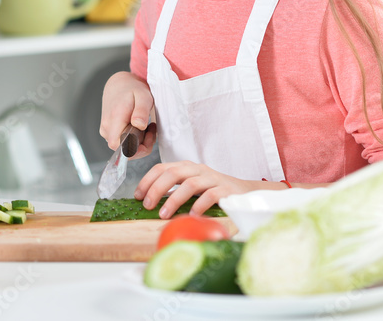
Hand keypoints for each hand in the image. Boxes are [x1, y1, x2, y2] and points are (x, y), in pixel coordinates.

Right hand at [100, 71, 156, 157]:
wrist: (119, 85)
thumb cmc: (132, 90)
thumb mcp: (143, 96)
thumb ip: (141, 111)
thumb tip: (139, 125)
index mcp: (115, 118)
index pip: (118, 145)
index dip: (134, 149)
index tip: (148, 137)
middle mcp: (106, 127)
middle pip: (123, 150)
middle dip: (142, 145)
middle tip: (151, 129)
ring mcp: (106, 131)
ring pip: (124, 148)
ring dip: (139, 143)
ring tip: (147, 126)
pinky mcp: (108, 132)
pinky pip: (122, 144)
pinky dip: (134, 140)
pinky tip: (140, 128)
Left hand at [135, 161, 284, 217]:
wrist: (244, 192)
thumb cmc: (212, 191)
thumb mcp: (191, 186)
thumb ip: (174, 190)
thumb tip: (150, 203)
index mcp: (186, 166)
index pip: (162, 168)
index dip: (147, 180)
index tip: (137, 196)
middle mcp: (198, 169)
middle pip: (173, 173)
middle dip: (156, 189)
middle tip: (147, 206)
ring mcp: (212, 178)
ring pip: (190, 184)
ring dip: (174, 200)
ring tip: (163, 215)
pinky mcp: (226, 190)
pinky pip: (210, 196)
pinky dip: (199, 206)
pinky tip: (192, 216)